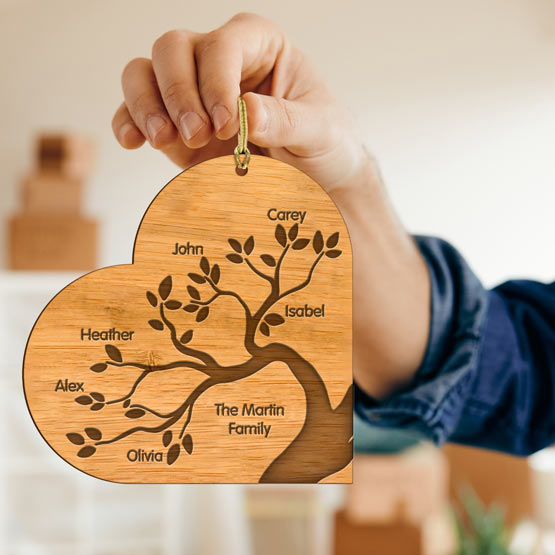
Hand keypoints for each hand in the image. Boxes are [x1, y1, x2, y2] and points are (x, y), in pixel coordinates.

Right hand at [113, 12, 430, 399]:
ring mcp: (195, 98)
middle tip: (198, 136)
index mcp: (262, 48)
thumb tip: (246, 111)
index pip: (226, 43)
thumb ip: (288, 121)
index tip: (227, 125)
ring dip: (146, 104)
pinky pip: (139, 114)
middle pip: (174, 49)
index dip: (217, 78)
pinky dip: (128, 123)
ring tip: (165, 140)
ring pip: (145, 73)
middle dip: (179, 91)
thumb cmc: (328, 149)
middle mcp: (222, 65)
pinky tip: (131, 142)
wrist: (318, 189)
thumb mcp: (322, 133)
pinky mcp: (179, 133)